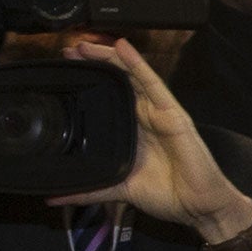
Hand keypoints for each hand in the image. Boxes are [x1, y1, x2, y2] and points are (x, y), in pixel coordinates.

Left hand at [58, 39, 251, 243]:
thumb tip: (54, 197)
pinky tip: (122, 46)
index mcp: (132, 131)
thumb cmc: (167, 195)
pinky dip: (137, 63)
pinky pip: (152, 83)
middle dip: (93, 65)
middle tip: (67, 52)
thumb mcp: (119, 190)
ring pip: (130, 76)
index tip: (63, 73)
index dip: (87, 84)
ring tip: (85, 44)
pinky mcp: (172, 113)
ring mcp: (158, 112)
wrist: (197, 206)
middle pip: (116, 82)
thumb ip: (89, 191)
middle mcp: (144, 117)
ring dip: (108, 57)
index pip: (107, 99)